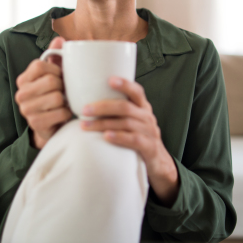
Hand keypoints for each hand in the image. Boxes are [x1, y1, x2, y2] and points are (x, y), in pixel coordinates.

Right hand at [15, 37, 72, 149]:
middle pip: (51, 81)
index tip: (60, 76)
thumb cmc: (53, 95)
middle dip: (63, 86)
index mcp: (24, 78)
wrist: (51, 125)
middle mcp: (21, 93)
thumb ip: (55, 55)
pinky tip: (64, 113)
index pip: (40, 65)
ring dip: (66, 100)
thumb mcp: (54, 74)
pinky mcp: (35, 123)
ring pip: (56, 97)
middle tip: (64, 91)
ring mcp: (26, 109)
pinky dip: (67, 113)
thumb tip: (59, 39)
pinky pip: (60, 112)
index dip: (56, 69)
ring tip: (63, 102)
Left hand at [80, 77, 179, 206]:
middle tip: (84, 109)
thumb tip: (88, 103)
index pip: (136, 91)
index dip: (125, 84)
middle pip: (125, 107)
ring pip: (126, 123)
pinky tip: (106, 137)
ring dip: (103, 123)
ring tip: (85, 125)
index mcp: (142, 107)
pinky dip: (119, 137)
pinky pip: (134, 140)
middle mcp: (147, 117)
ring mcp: (150, 132)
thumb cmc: (138, 138)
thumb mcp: (132, 121)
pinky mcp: (150, 147)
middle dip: (103, 107)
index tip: (109, 79)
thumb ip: (118, 112)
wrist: (158, 163)